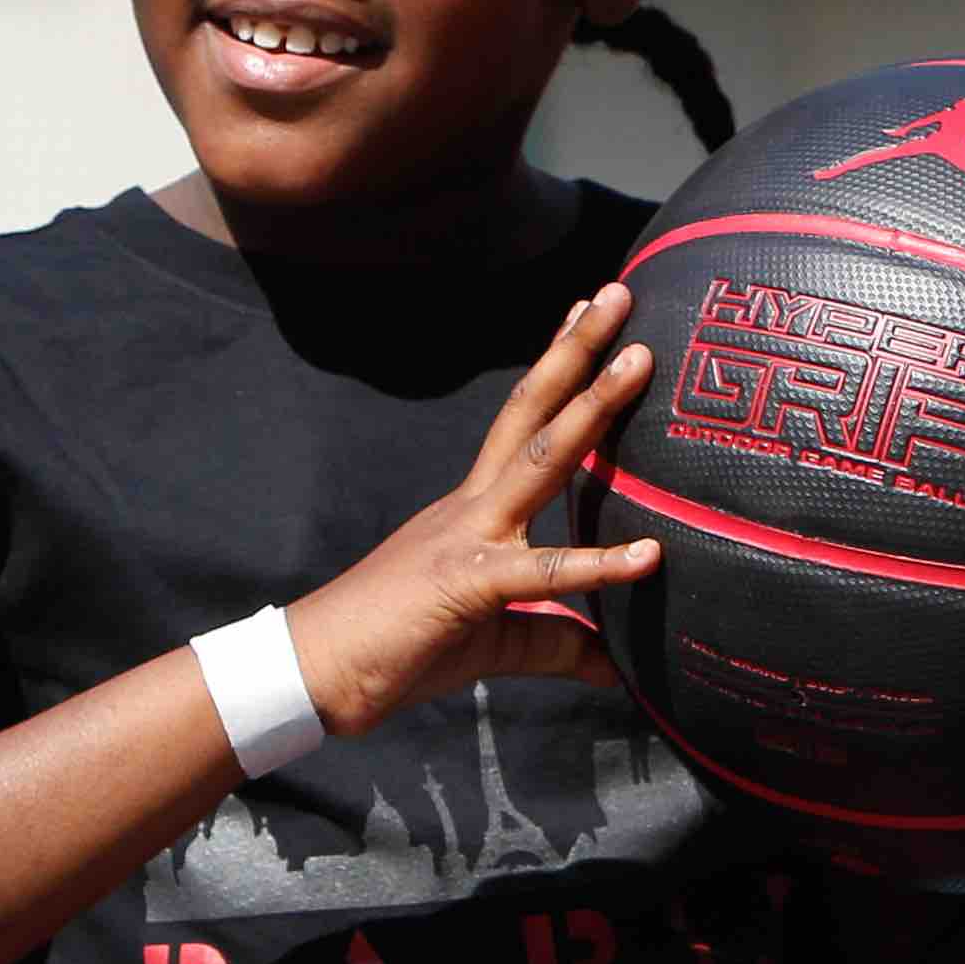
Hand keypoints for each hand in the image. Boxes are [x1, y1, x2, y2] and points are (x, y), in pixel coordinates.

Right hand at [279, 285, 665, 736]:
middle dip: (578, 350)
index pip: (523, 421)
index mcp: (476, 507)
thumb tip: (618, 668)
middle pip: (533, 411)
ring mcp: (469, 536)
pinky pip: (543, 573)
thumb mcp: (497, 640)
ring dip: (592, 405)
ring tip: (639, 358)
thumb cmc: (398, 647)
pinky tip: (648, 555)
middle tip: (619, 291)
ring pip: (540, 458)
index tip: (586, 316)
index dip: (557, 366)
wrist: (315, 672)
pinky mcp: (468, 585)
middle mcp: (475, 505)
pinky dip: (597, 565)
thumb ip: (558, 643)